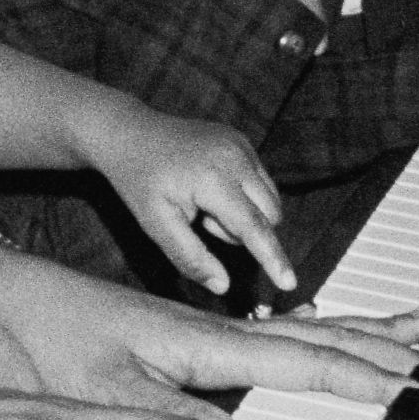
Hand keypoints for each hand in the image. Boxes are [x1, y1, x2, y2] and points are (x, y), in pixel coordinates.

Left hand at [77, 100, 292, 298]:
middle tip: (201, 220)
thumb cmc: (139, 181)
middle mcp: (235, 157)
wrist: (129, 133)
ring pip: (270, 199)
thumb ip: (190, 256)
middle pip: (269, 215)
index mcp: (213, 179)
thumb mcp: (156, 224)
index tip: (289, 283)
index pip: (253, 227)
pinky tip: (210, 187)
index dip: (272, 258)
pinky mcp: (241, 140)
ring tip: (203, 203)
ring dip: (244, 214)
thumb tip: (222, 286)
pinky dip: (243, 195)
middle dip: (242, 231)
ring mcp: (241, 145)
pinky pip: (260, 181)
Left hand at [109, 294, 418, 407]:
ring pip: (307, 332)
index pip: (306, 360)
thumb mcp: (107, 397)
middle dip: (393, 349)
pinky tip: (333, 338)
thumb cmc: (41, 339)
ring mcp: (205, 334)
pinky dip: (318, 336)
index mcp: (205, 343)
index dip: (368, 375)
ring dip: (367, 334)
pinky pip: (273, 339)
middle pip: (325, 339)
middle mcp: (216, 333)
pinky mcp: (185, 341)